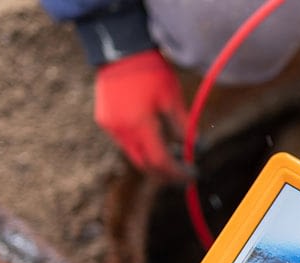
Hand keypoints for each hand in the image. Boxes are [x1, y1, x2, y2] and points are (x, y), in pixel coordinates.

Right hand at [94, 49, 188, 179]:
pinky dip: (141, 146)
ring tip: (173, 153)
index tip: (193, 175)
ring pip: (134, 155)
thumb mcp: (172, 99)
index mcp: (139, 126)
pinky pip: (125, 141)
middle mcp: (121, 131)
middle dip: (166, 173)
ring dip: (153, 159)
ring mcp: (110, 127)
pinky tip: (155, 137)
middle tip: (184, 172)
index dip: (177, 173)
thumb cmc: (151, 71)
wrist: (120, 49)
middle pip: (145, 165)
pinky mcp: (104, 120)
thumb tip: (196, 147)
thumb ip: (183, 127)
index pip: (160, 162)